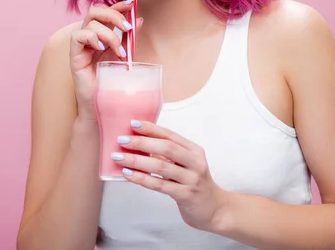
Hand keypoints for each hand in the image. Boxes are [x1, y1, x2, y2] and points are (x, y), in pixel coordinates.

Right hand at [70, 0, 142, 120]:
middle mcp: (89, 37)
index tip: (132, 4)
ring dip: (108, 33)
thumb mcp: (125, 55)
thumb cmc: (113, 81)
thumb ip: (129, 37)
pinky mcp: (74, 56)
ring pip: (90, 23)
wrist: (104, 105)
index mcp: (101, 35)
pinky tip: (102, 49)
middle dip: (113, 15)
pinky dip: (92, 38)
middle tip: (127, 28)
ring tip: (118, 51)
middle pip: (95, 11)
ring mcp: (81, 46)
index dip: (118, 5)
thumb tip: (139, 18)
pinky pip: (78, 36)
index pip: (106, 11)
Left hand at [113, 120, 228, 231]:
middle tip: (122, 140)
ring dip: (137, 160)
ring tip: (119, 157)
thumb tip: (140, 145)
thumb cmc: (195, 184)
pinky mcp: (186, 195)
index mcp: (194, 150)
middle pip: (166, 147)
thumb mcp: (186, 165)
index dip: (151, 128)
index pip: (170, 135)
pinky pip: (159, 185)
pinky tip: (129, 174)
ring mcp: (192, 179)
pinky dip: (142, 178)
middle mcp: (195, 162)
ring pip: (160, 166)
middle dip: (142, 142)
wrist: (215, 210)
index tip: (133, 124)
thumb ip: (169, 155)